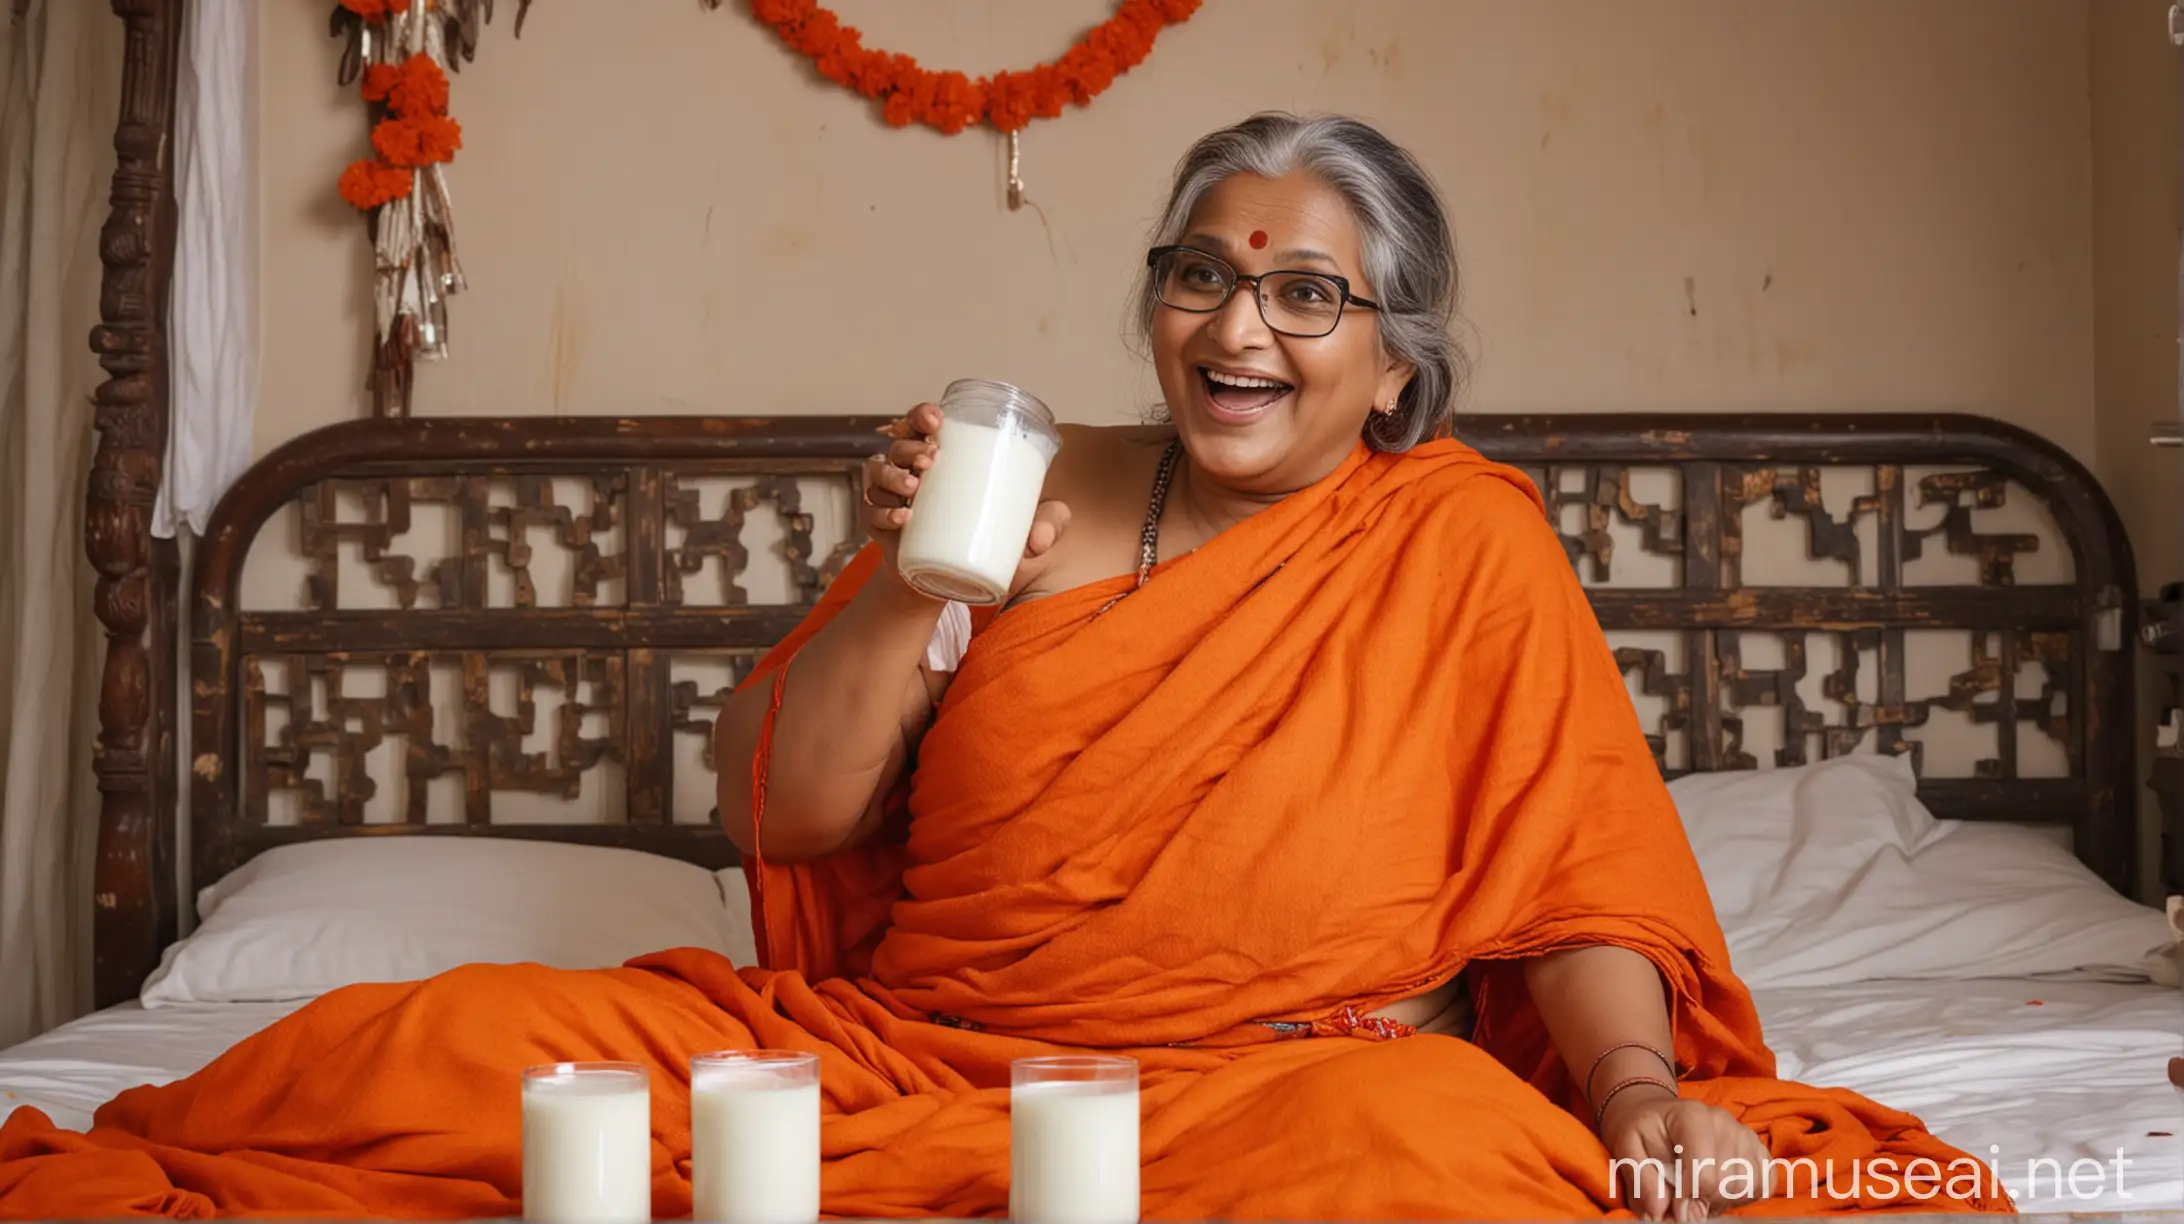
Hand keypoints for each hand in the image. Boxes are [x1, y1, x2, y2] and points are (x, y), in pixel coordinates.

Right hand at [861, 403, 1070, 600]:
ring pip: (878, 474)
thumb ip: (1046, 526)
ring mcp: (890, 499)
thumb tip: (1043, 537)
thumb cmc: (983, 540)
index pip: (920, 424)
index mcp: (937, 459)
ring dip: (893, 474)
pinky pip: (872, 514)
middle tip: (932, 458)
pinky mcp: (880, 529)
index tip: (937, 419)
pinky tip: (904, 516)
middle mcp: (908, 472)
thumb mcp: (1020, 528)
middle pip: (897, 446)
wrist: (946, 582)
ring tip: (915, 485)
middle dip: (911, 446)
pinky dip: (884, 513)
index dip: (921, 415)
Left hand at [1599, 1088, 1770, 1219]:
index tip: (1672, 1205)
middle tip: (1681, 1195)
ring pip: (1747, 1188)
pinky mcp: (1757, 1148)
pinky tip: (1720, 1187)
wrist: (1656, 1115)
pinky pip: (1764, 1184)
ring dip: (1721, 1199)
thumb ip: (1642, 1181)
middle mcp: (1723, 1121)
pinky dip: (1744, 1194)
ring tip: (1698, 1188)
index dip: (1687, 1200)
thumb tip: (1660, 1212)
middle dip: (1702, 1201)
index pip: (1705, 1175)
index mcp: (1691, 1116)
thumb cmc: (1641, 1131)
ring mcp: (1744, 1134)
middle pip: (1726, 1185)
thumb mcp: (1627, 1150)